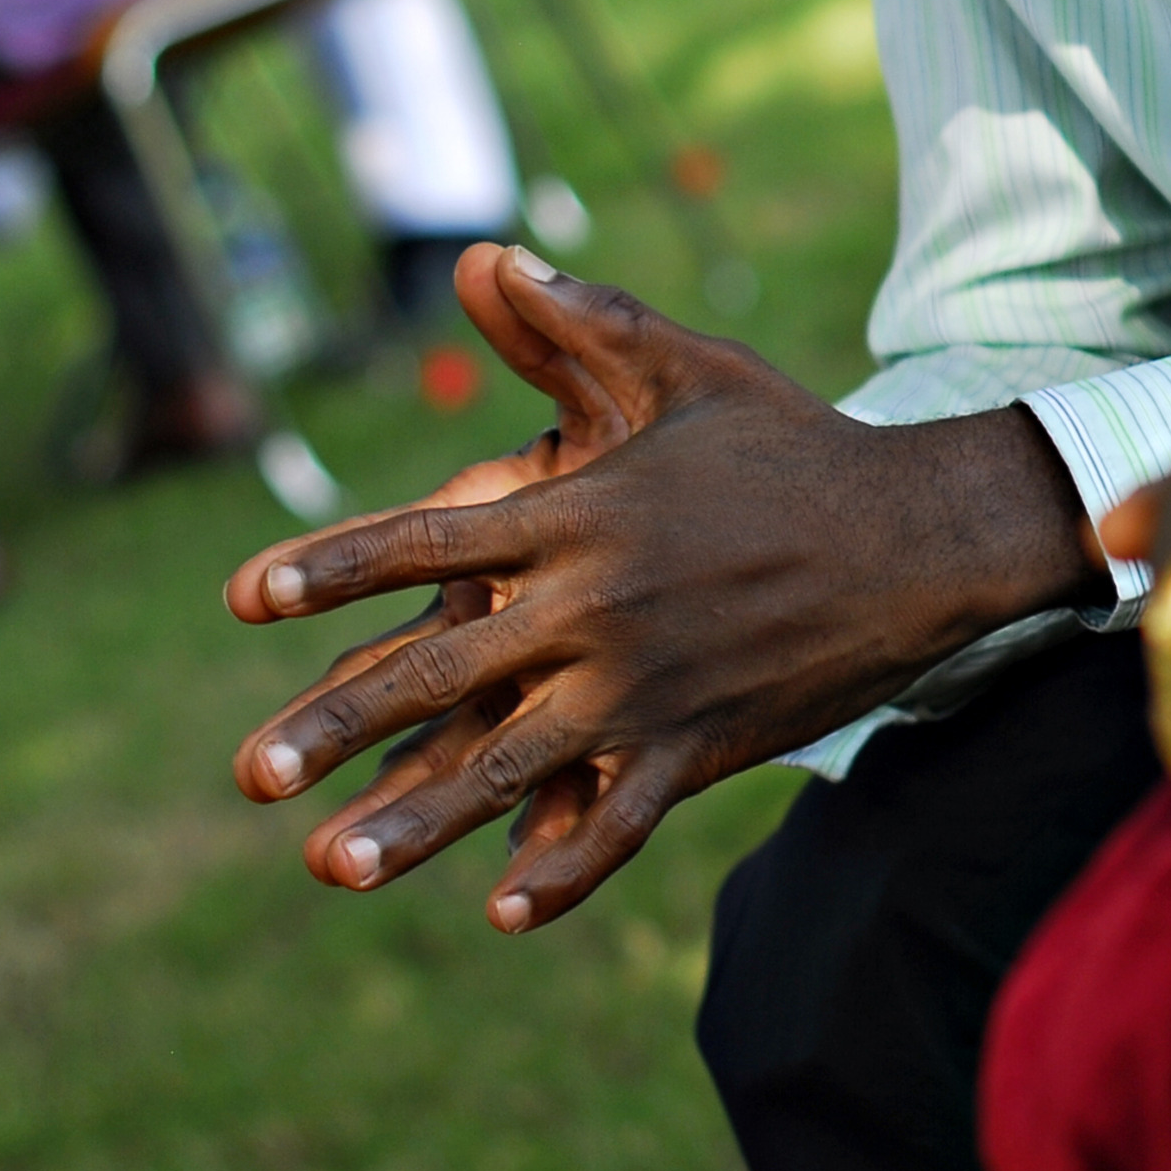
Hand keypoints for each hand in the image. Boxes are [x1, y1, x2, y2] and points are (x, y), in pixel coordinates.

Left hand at [225, 257, 1105, 930]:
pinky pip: (621, 817)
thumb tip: (490, 260)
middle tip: (249, 774)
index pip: (429, 545)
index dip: (333, 569)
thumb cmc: (797, 442)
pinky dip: (565, 867)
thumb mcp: (691, 369)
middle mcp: (600, 606)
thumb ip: (582, 325)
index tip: (246, 600)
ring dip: (419, 822)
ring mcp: (651, 684)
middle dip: (337, 724)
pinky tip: (504, 910)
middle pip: (444, 671)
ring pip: (512, 766)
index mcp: (582, 515)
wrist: (925, 534)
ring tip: (334, 868)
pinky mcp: (705, 741)